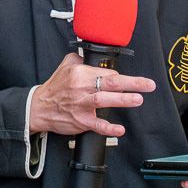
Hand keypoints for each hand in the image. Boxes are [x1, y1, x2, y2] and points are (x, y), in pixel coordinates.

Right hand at [28, 53, 152, 136]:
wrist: (39, 108)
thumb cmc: (55, 88)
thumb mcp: (65, 66)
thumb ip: (81, 59)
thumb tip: (93, 58)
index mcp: (80, 73)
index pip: (106, 72)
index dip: (120, 77)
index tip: (131, 81)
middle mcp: (81, 88)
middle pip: (110, 83)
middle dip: (132, 83)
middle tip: (148, 85)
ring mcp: (81, 105)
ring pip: (104, 100)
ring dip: (122, 100)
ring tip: (138, 99)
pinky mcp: (80, 121)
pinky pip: (97, 125)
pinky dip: (109, 128)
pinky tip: (120, 129)